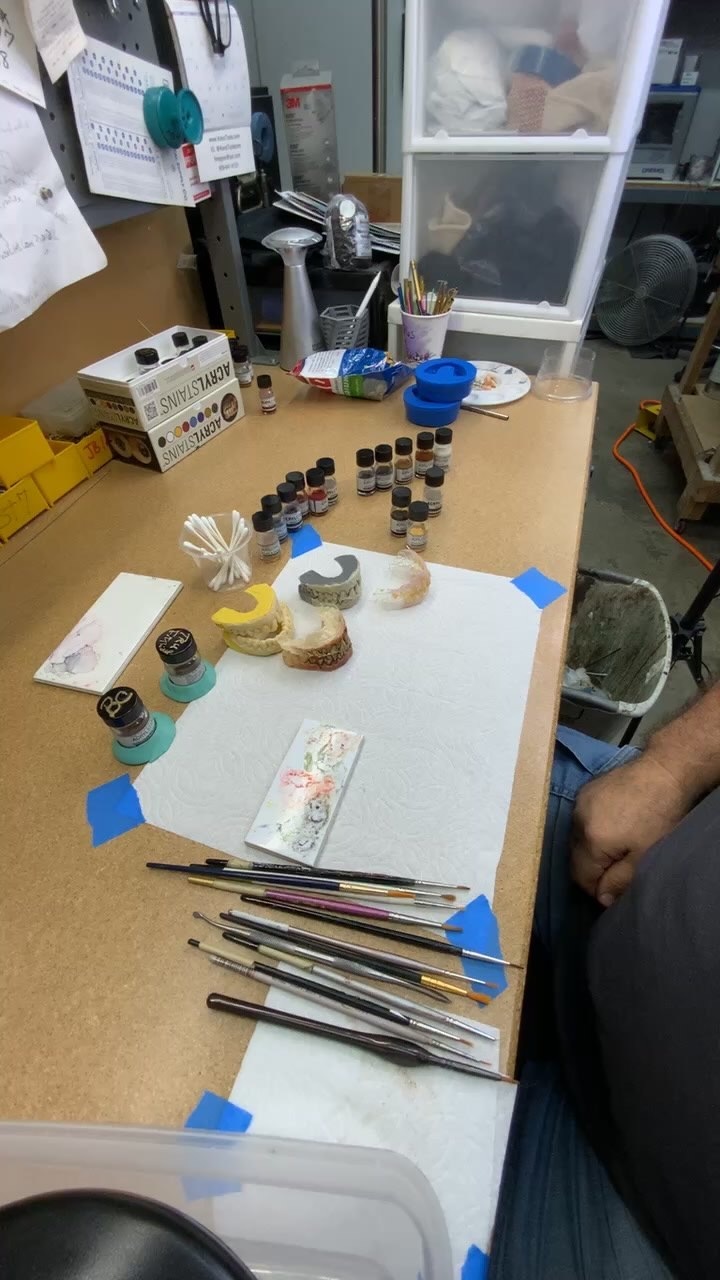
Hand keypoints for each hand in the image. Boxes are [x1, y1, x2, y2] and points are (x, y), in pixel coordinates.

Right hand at [571, 753, 690, 905]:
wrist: (663, 771)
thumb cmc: (658, 817)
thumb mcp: (644, 855)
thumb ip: (619, 880)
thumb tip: (601, 899)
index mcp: (590, 840)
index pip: (580, 877)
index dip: (596, 889)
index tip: (613, 888)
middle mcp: (576, 821)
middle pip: (575, 858)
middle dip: (593, 869)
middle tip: (617, 869)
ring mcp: (579, 803)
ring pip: (577, 838)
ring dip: (591, 849)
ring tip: (616, 847)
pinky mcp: (585, 790)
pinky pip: (581, 820)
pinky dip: (591, 829)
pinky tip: (612, 826)